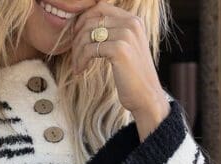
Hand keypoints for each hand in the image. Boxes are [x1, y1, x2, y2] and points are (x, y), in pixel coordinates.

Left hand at [70, 0, 169, 125]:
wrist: (147, 98)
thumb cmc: (134, 78)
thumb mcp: (127, 49)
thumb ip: (114, 34)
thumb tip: (88, 28)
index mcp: (133, 21)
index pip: (100, 7)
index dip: (83, 19)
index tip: (76, 36)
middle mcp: (131, 23)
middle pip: (92, 20)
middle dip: (77, 37)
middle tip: (74, 54)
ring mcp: (126, 35)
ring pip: (88, 34)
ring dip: (77, 51)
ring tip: (77, 65)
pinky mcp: (119, 50)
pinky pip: (89, 49)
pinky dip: (80, 60)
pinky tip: (80, 71)